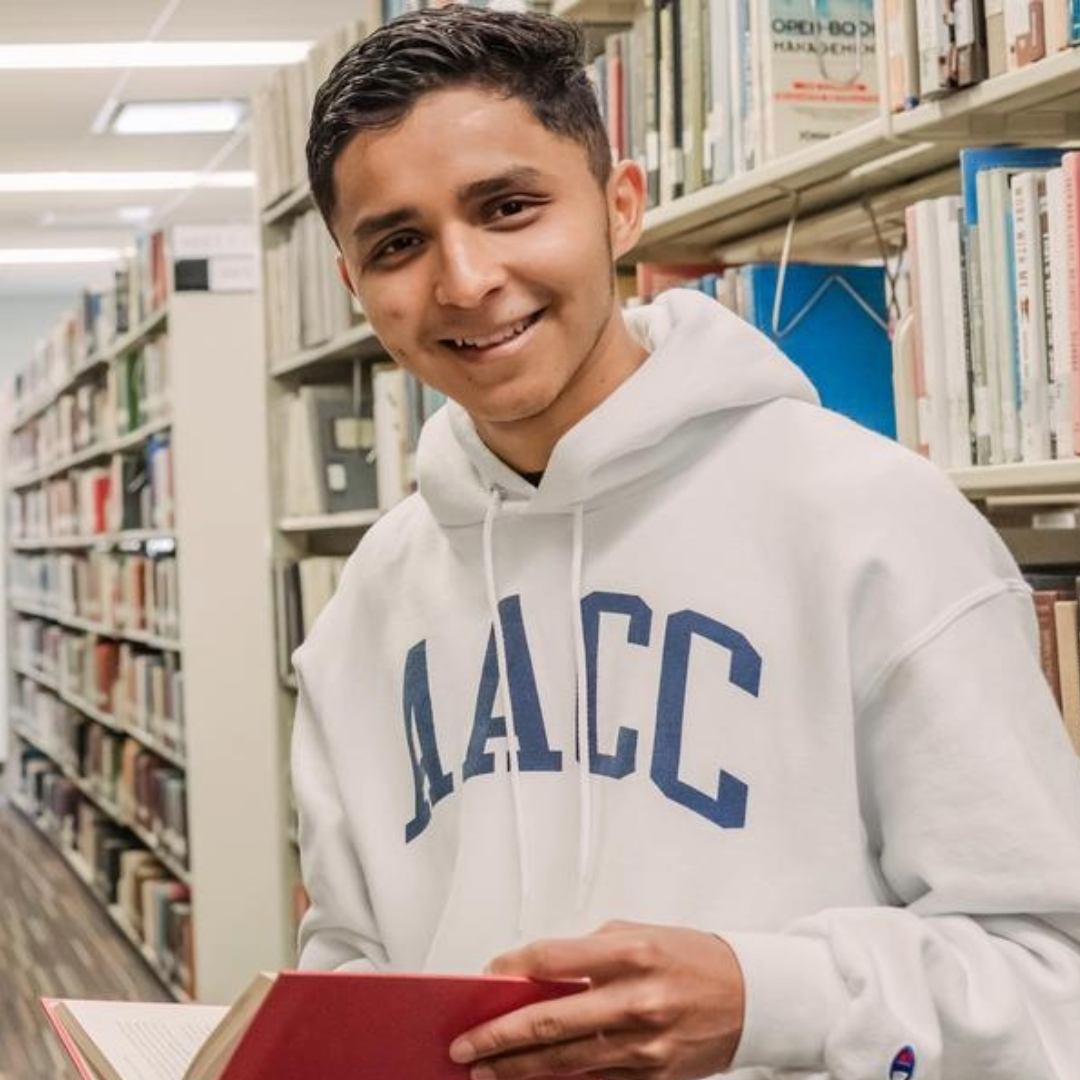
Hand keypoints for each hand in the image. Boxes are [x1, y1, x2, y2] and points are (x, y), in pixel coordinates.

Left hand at [448, 920, 743, 1079]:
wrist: (753, 995)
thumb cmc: (693, 957)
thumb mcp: (640, 933)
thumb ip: (588, 951)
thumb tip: (538, 973)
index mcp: (629, 953)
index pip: (551, 960)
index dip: (510, 970)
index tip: (484, 979)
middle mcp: (634, 999)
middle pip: (548, 1021)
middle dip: (498, 1036)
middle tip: (465, 1044)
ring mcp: (643, 1043)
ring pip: (565, 1062)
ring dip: (517, 1069)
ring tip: (484, 1071)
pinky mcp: (652, 1075)